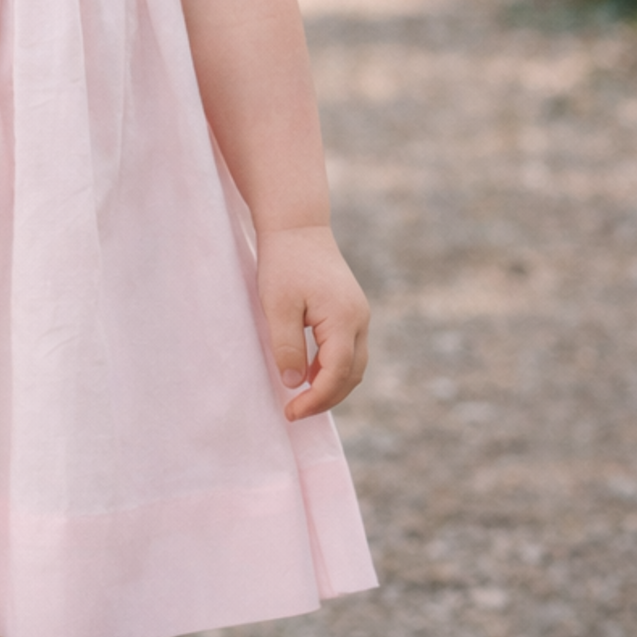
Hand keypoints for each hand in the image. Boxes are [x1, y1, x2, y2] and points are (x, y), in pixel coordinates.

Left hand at [256, 224, 369, 421]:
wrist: (297, 224)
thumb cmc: (284, 262)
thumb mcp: (277, 307)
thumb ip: (287, 347)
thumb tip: (294, 384)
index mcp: (344, 320)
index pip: (336, 375)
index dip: (315, 400)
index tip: (290, 412)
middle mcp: (359, 319)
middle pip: (352, 374)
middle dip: (326, 398)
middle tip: (295, 411)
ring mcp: (359, 314)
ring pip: (354, 364)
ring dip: (331, 384)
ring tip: (301, 396)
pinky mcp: (351, 309)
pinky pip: (348, 348)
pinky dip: (333, 366)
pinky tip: (308, 370)